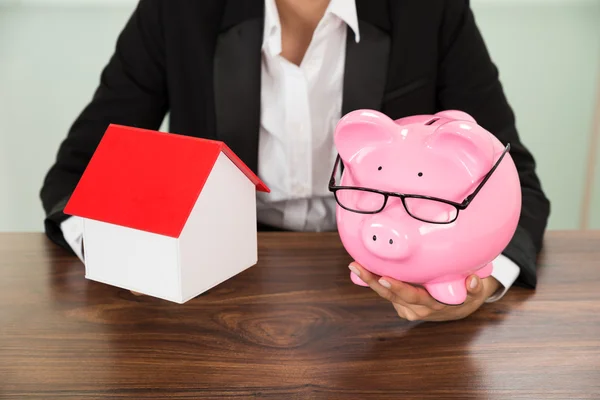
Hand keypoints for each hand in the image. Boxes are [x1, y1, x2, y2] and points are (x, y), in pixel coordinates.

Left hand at [349, 262, 500, 321]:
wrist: (461, 307)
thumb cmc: (466, 294)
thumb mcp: (475, 293)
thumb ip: (475, 288)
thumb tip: (473, 281)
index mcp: (433, 305)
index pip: (412, 296)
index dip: (398, 288)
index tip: (384, 277)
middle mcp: (417, 309)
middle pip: (391, 295)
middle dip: (372, 281)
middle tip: (356, 267)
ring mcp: (407, 308)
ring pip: (386, 294)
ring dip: (370, 281)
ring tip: (354, 266)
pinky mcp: (402, 304)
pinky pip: (388, 293)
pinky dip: (376, 282)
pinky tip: (365, 268)